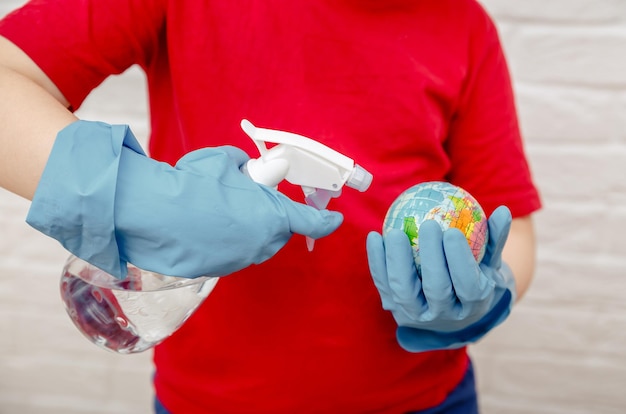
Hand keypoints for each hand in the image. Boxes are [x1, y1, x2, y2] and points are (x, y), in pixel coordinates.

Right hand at [27, 121, 342, 278]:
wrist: (155, 214)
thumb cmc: (194, 184)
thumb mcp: (224, 161)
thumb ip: (244, 166)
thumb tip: (245, 170)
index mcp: (272, 216)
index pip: (311, 222)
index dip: (325, 220)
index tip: (335, 219)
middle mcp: (261, 243)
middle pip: (279, 232)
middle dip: (272, 217)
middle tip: (250, 199)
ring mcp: (239, 259)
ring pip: (254, 243)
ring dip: (247, 228)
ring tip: (220, 210)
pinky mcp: (218, 269)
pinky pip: (232, 252)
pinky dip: (227, 240)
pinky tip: (205, 226)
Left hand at [366, 206, 515, 351]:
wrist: (449, 312)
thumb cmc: (474, 276)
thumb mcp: (489, 261)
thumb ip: (495, 238)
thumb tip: (505, 211)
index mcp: (472, 305)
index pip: (468, 286)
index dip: (459, 261)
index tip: (452, 232)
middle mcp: (444, 315)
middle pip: (437, 289)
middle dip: (432, 257)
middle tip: (429, 225)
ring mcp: (416, 316)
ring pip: (403, 292)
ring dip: (397, 262)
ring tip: (394, 232)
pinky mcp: (394, 309)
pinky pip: (383, 285)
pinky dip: (377, 262)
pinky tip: (375, 236)